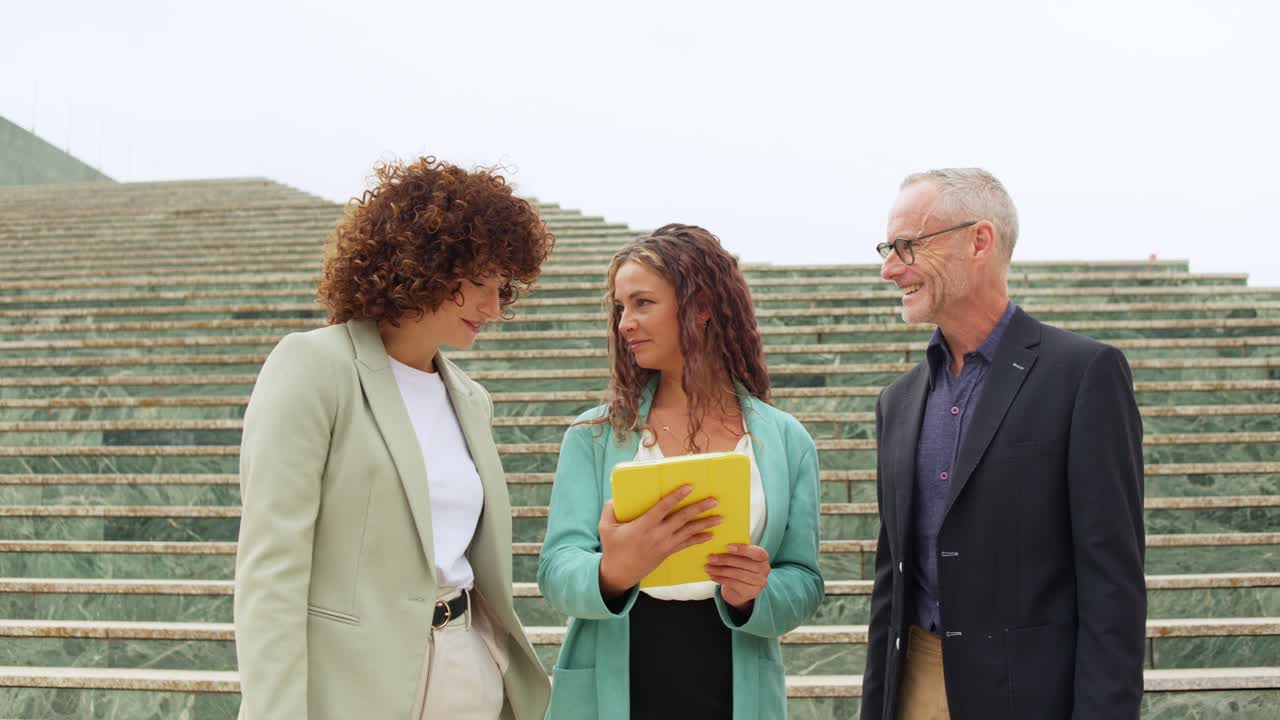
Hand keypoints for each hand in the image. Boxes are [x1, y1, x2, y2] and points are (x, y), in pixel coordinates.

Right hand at [598, 485, 720, 597]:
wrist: (619, 573)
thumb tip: (615, 498)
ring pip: (688, 532)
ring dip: (705, 524)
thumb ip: (609, 510)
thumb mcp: (605, 528)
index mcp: (643, 525)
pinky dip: (699, 539)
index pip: (663, 508)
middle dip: (699, 509)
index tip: (689, 487)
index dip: (677, 497)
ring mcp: (664, 545)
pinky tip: (710, 535)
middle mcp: (657, 535)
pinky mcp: (667, 553)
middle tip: (714, 500)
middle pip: (682, 519)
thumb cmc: (613, 548)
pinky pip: (686, 545)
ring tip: (720, 518)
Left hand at [706, 544, 770, 612]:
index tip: (728, 547)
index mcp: (763, 557)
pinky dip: (721, 579)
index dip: (743, 550)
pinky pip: (733, 584)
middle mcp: (764, 570)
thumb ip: (736, 551)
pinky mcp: (750, 592)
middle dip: (726, 560)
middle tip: (711, 558)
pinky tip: (712, 576)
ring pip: (737, 574)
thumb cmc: (741, 567)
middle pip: (744, 564)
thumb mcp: (742, 557)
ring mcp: (759, 583)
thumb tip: (719, 544)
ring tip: (708, 567)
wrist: (742, 589)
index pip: (757, 553)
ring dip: (720, 570)